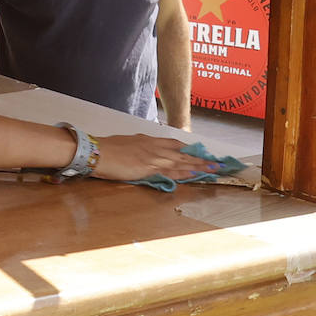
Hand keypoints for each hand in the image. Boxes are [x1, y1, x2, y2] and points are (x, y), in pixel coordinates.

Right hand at [90, 133, 213, 181]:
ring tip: (214, 169)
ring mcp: (153, 157)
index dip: (188, 150)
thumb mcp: (126, 143)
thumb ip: (138, 148)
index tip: (200, 153)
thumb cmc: (107, 148)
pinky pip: (172, 171)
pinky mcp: (150, 168)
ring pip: (182, 162)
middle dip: (201, 158)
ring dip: (199, 166)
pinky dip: (185, 173)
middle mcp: (154, 147)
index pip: (174, 144)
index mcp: (148, 140)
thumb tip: (143, 153)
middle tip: (217, 163)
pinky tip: (196, 175)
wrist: (97, 152)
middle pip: (183, 153)